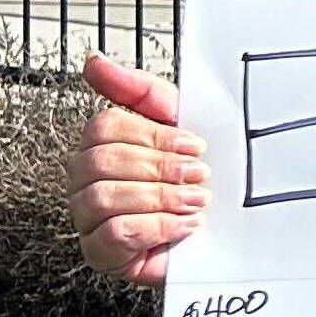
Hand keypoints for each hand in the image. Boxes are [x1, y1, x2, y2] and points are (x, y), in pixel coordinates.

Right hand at [73, 52, 202, 284]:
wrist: (228, 230)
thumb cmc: (199, 174)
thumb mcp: (180, 121)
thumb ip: (139, 90)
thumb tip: (94, 61)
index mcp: (103, 146)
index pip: (103, 127)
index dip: (153, 135)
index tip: (194, 144)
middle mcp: (87, 181)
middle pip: (100, 161)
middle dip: (160, 168)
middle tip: (198, 174)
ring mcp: (89, 219)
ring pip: (102, 197)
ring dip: (160, 198)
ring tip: (196, 201)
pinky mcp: (102, 254)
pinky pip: (113, 234)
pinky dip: (157, 227)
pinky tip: (184, 226)